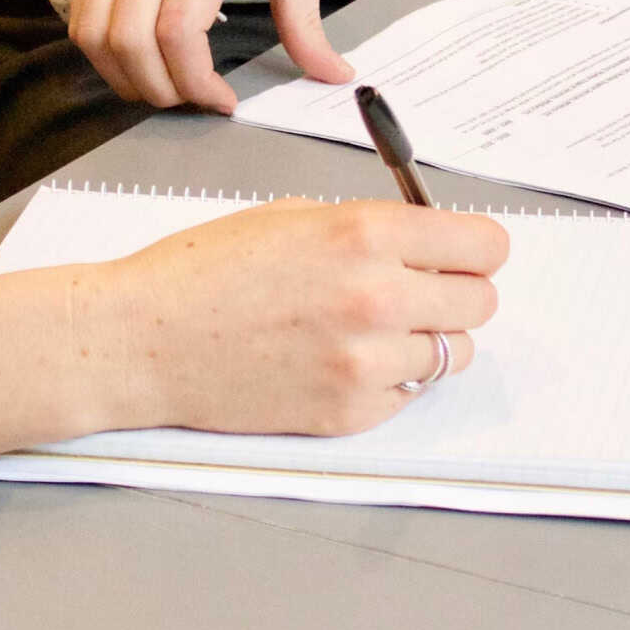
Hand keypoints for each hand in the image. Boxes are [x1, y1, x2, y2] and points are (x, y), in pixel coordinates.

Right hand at [0, 199, 507, 455]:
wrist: (143, 340)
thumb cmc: (204, 271)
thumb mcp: (293, 216)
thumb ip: (370, 228)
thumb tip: (428, 244)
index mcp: (365, 234)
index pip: (485, 247)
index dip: (475, 249)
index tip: (462, 254)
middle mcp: (377, 297)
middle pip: (480, 303)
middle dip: (454, 293)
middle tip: (418, 292)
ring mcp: (365, 362)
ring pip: (452, 355)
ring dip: (426, 341)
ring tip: (373, 330)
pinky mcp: (349, 412)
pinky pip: (408, 395)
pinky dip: (388, 381)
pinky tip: (340, 362)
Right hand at [69, 0, 355, 111]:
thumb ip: (305, 15)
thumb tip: (333, 73)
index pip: (179, 29)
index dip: (195, 81)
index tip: (222, 99)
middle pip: (132, 42)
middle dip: (162, 91)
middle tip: (192, 98)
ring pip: (95, 36)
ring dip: (126, 79)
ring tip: (163, 85)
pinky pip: (80, 18)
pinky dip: (103, 54)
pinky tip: (137, 58)